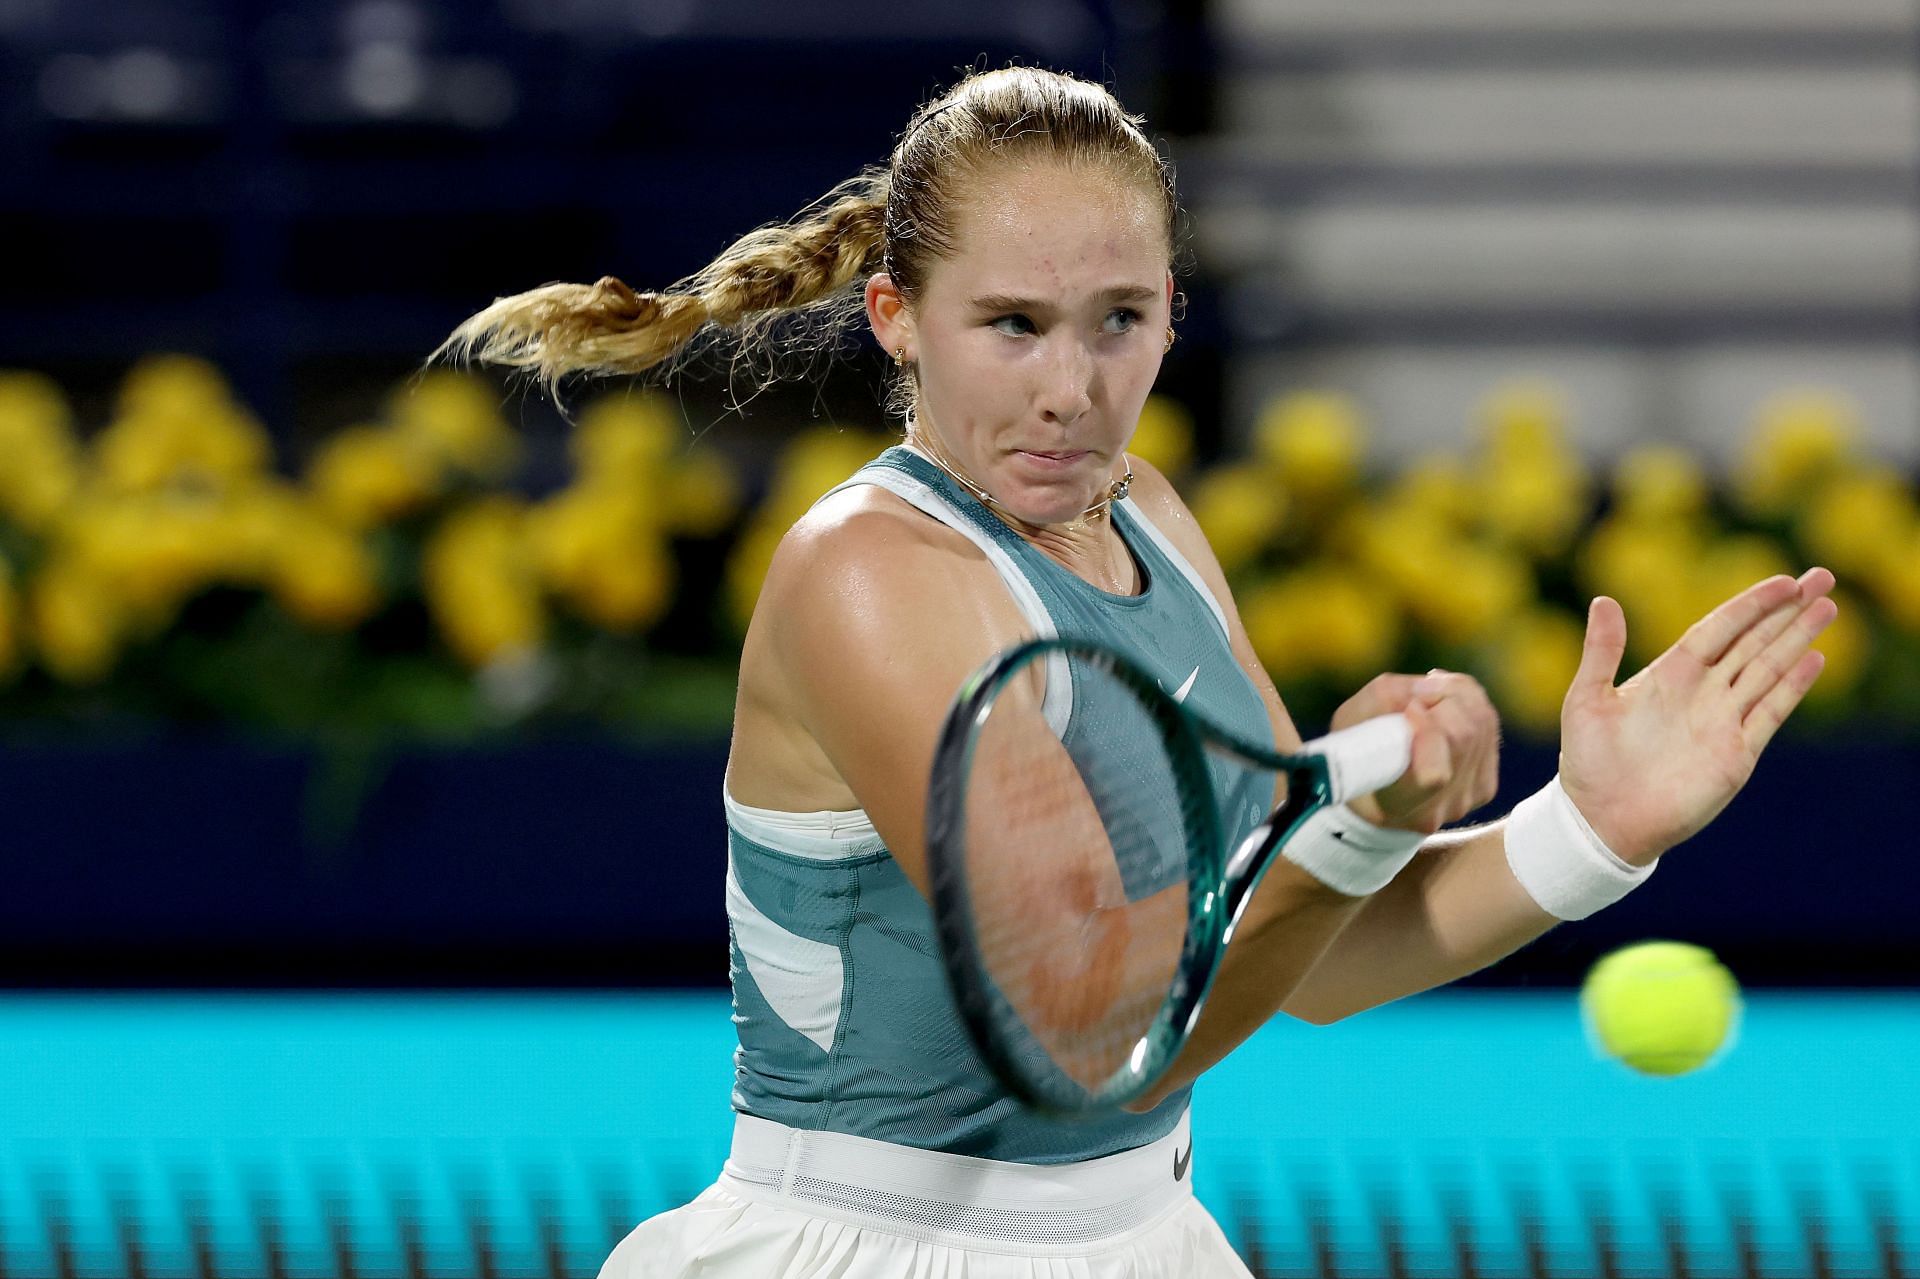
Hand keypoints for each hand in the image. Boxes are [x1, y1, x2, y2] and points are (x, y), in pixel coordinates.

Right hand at [1332, 670, 1500, 833]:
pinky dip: (1468, 703)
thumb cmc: (1354, 752)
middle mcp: (1435, 809)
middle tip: (1413, 696)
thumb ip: (1384, 700)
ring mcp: (1465, 800)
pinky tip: (1443, 707)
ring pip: (1481, 725)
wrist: (1373, 790)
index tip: (1407, 709)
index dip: (1426, 731)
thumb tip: (1428, 690)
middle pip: (1463, 736)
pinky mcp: (1484, 785)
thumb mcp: (1350, 721)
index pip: (1433, 776)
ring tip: (1426, 697)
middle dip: (1441, 699)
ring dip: (1455, 696)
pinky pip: (1489, 727)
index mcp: (1394, 805)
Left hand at [1559, 568, 1835, 865]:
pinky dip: (1792, 687)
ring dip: (1798, 640)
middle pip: (1754, 642)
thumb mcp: (1587, 700)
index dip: (1750, 605)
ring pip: (1769, 671)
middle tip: (1822, 577)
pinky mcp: (1736, 754)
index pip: (1719, 628)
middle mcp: (1702, 692)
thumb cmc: (1587, 761)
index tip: (1783, 581)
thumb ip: (1601, 651)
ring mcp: (1723, 722)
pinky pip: (1770, 713)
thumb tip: (1604, 600)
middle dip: (1787, 612)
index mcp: (1669, 674)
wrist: (1601, 820)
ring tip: (1828, 608)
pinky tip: (1814, 659)